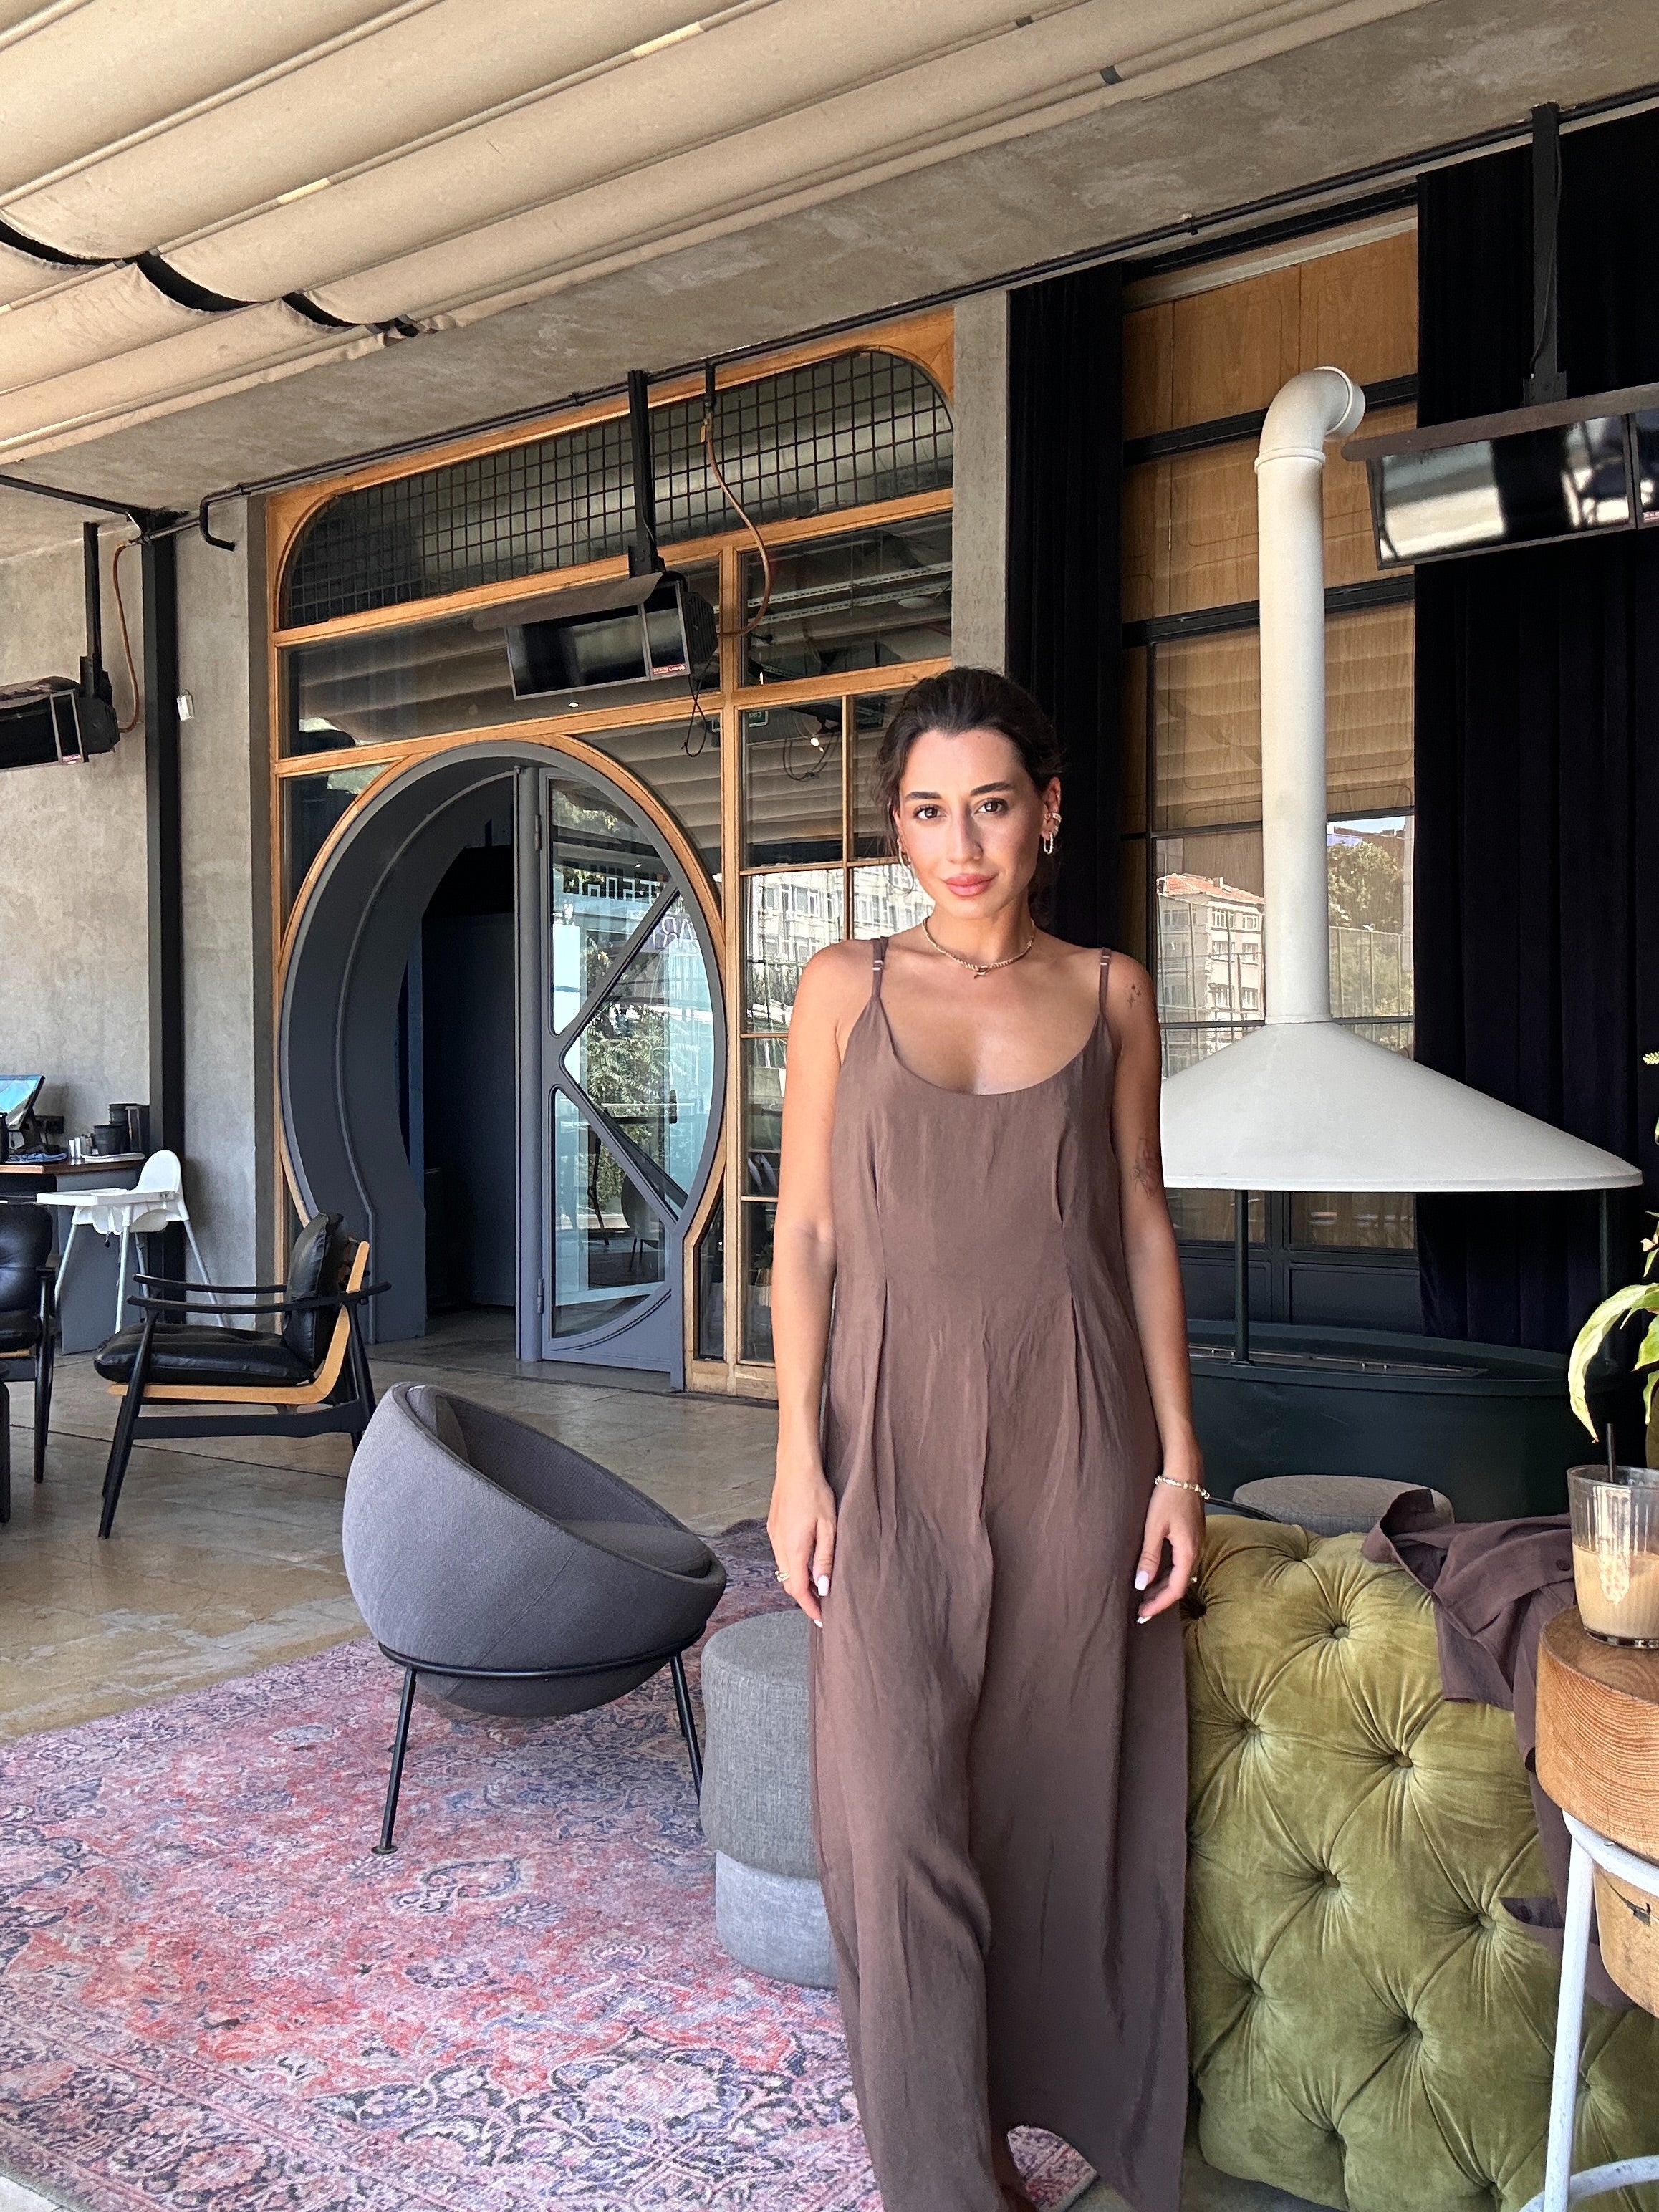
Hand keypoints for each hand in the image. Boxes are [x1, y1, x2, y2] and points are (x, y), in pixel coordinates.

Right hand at [767, 1452, 836, 1627]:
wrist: (796, 1466)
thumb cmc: (816, 1493)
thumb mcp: (829, 1528)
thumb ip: (825, 1559)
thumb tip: (823, 1588)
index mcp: (793, 1549)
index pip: (798, 1590)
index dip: (810, 1607)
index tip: (822, 1619)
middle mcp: (779, 1546)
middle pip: (788, 1583)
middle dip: (805, 1597)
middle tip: (825, 1604)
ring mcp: (773, 1537)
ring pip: (784, 1570)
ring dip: (800, 1581)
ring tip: (820, 1584)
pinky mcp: (773, 1528)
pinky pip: (782, 1556)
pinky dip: (794, 1566)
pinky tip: (809, 1561)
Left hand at [1133, 1455, 1205, 1623]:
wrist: (1185, 1470)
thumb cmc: (1169, 1495)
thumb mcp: (1154, 1527)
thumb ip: (1149, 1557)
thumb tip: (1142, 1584)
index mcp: (1188, 1552)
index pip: (1175, 1589)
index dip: (1158, 1604)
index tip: (1142, 1614)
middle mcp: (1196, 1551)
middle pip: (1179, 1585)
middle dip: (1160, 1600)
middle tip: (1141, 1612)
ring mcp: (1196, 1543)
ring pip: (1180, 1574)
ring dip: (1163, 1587)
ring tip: (1145, 1597)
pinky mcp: (1192, 1536)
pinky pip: (1181, 1563)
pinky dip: (1167, 1574)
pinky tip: (1155, 1575)